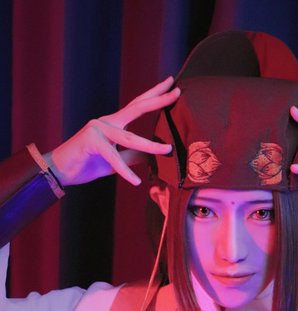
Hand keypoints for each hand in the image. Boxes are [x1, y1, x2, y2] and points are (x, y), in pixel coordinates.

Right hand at [45, 77, 179, 186]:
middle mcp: (107, 122)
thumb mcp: (116, 161)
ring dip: (150, 145)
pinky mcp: (91, 142)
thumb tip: (151, 157)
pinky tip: (135, 181)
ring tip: (167, 149)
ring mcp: (98, 129)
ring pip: (129, 138)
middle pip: (137, 108)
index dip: (155, 95)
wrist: (61, 170)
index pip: (138, 106)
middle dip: (158, 100)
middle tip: (177, 92)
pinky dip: (125, 171)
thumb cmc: (87, 163)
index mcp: (114, 123)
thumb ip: (132, 155)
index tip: (172, 84)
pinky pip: (113, 158)